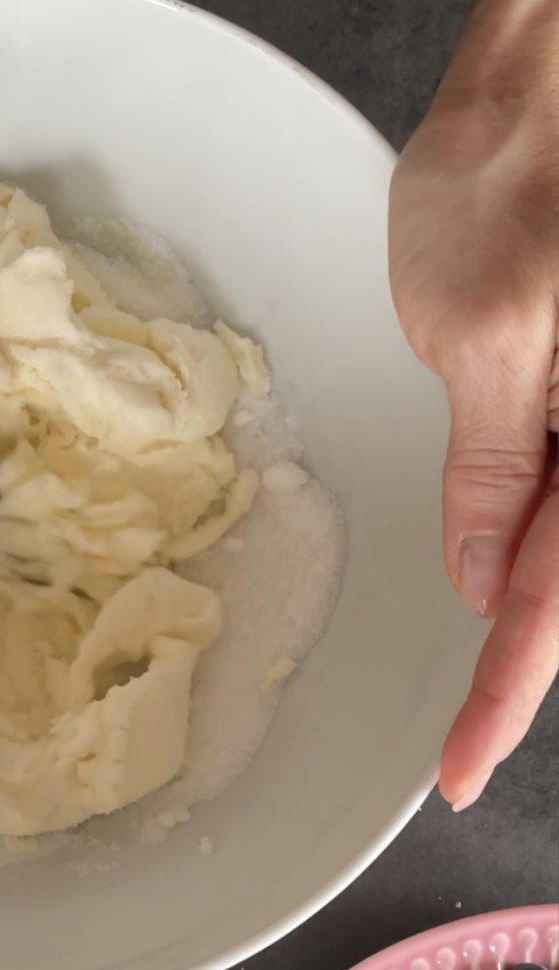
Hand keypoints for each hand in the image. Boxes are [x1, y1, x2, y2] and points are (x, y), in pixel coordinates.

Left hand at [389, 0, 558, 810]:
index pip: (555, 608)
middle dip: (524, 666)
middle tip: (465, 736)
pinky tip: (510, 570)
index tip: (459, 767)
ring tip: (478, 682)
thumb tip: (490, 571)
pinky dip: (532, 539)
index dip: (504, 698)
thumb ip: (498, 461)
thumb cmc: (524, 164)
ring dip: (531, 614)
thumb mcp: (483, 328)